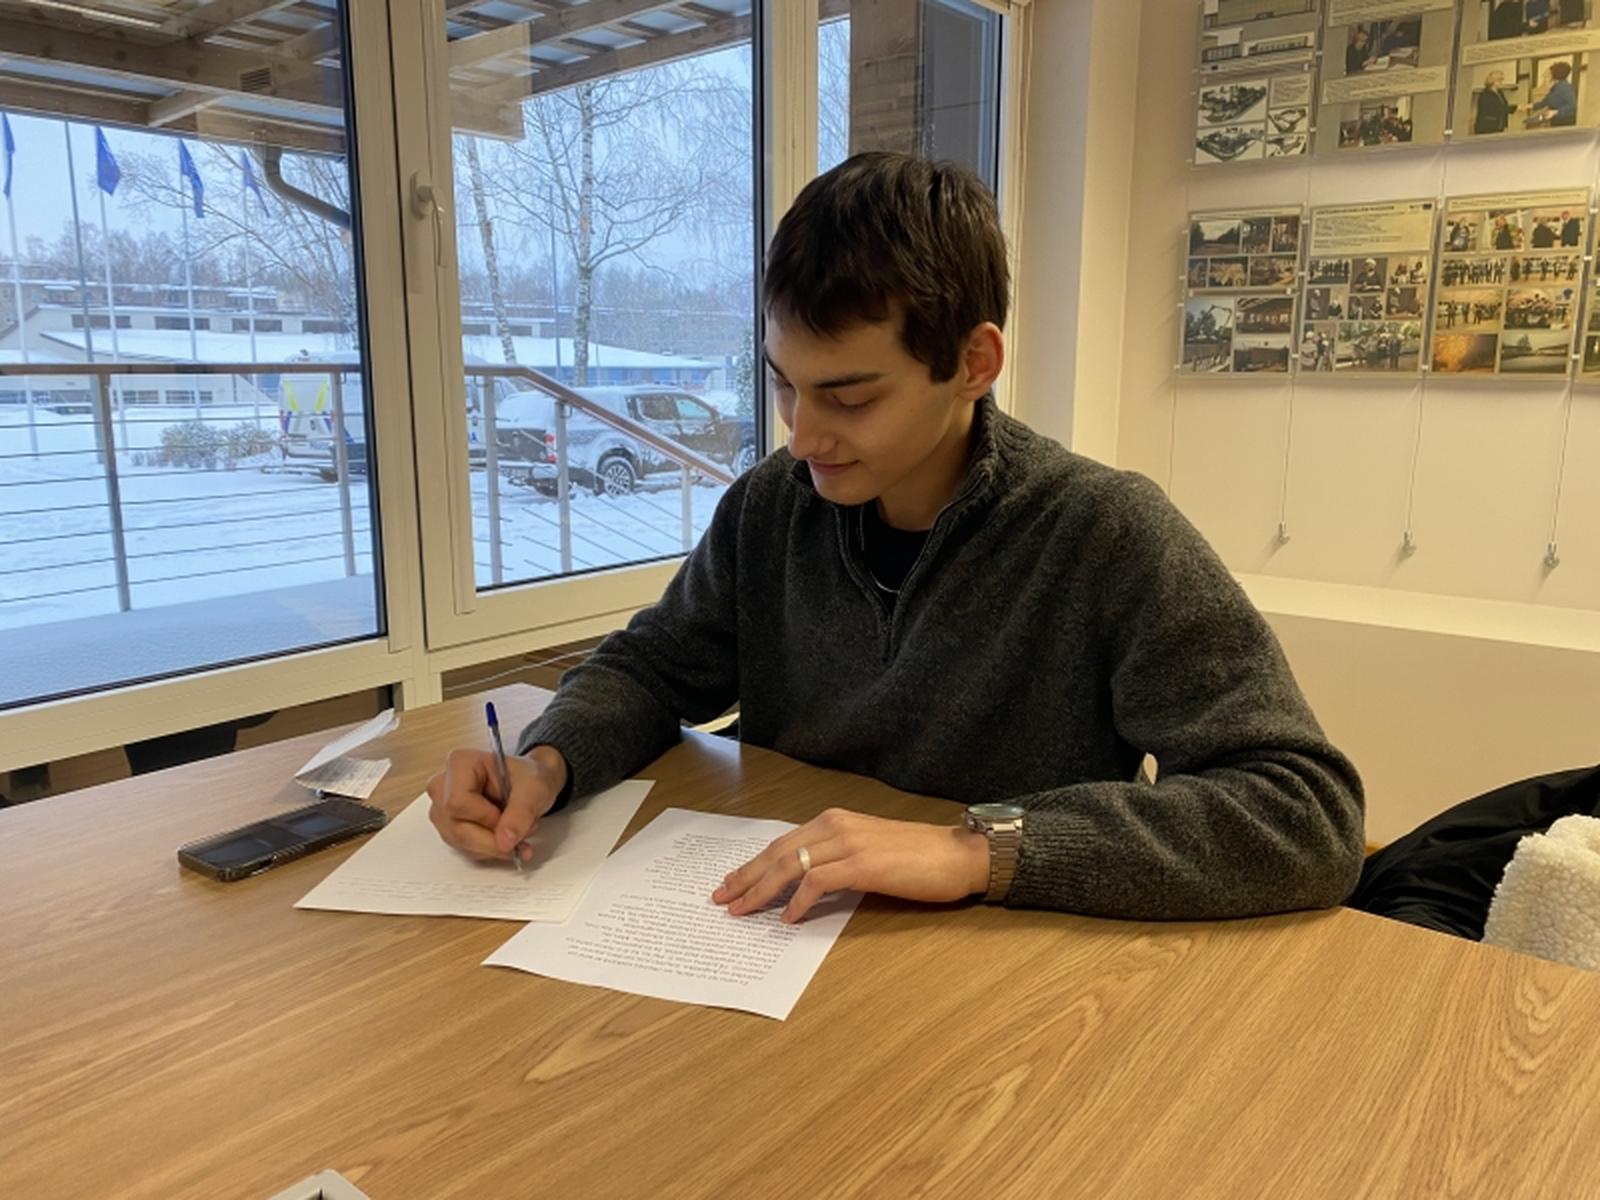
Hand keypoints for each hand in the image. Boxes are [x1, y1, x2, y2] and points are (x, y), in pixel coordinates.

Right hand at [425, 744, 568, 863]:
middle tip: (521, 833)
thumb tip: (504, 842)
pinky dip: (488, 849)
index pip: (458, 802)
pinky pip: (463, 848)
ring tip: (516, 831)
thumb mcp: (535, 789)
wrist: (528, 784)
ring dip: (493, 845)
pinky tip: (504, 838)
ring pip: (459, 841)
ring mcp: (442, 807)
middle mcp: (444, 785)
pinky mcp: (448, 826)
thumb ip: (521, 813)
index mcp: (460, 764)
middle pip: (457, 826)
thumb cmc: (528, 778)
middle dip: (493, 838)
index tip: (508, 816)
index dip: (485, 817)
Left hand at [711, 807, 990, 923]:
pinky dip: (797, 901)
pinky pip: (817, 883)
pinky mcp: (862, 865)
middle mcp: (836, 826)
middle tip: (722, 899)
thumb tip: (804, 885)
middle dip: (745, 877)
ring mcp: (848, 843)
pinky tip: (787, 919)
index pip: (783, 843)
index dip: (754, 864)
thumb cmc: (918, 857)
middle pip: (778, 852)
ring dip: (761, 891)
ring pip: (790, 866)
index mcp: (835, 821)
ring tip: (742, 911)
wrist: (957, 855)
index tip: (731, 882)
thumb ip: (836, 859)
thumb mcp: (868, 851)